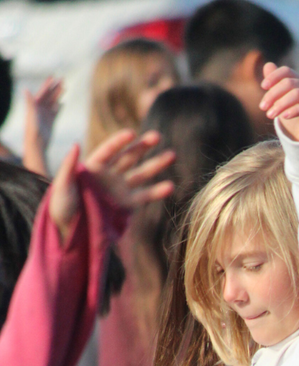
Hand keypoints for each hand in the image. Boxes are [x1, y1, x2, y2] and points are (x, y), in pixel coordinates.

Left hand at [23, 76, 62, 175]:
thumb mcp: (31, 114)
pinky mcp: (50, 122)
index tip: (54, 77)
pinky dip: (59, 107)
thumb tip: (26, 90)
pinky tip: (62, 103)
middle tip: (62, 79)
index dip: (48, 85)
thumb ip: (30, 102)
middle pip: (49, 95)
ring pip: (53, 102)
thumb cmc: (32, 130)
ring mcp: (45, 115)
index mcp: (35, 105)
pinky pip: (56, 112)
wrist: (36, 144)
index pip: (43, 92)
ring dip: (58, 95)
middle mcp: (40, 109)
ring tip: (65, 88)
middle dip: (55, 87)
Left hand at [49, 129, 174, 242]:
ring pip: (141, 173)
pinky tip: (170, 186)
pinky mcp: (126, 204)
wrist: (69, 231)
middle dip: (143, 146)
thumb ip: (68, 166)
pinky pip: (144, 196)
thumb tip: (76, 144)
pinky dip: (157, 192)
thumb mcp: (61, 186)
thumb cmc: (60, 207)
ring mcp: (119, 189)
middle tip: (158, 136)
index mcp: (93, 167)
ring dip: (156, 164)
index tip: (132, 134)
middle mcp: (109, 174)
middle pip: (129, 157)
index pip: (109, 150)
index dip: (120, 142)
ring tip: (172, 154)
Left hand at [259, 64, 298, 141]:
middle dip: (273, 94)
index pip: (287, 72)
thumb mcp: (282, 104)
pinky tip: (284, 117)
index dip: (274, 76)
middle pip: (290, 83)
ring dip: (281, 104)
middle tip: (262, 107)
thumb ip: (275, 86)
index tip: (263, 87)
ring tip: (270, 115)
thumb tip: (268, 65)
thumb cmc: (296, 121)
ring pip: (298, 94)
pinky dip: (295, 110)